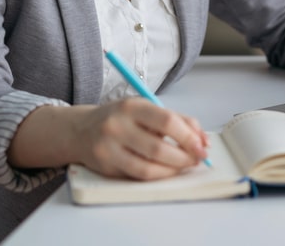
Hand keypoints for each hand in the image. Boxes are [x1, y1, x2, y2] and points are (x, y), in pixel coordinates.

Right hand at [75, 98, 209, 180]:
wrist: (81, 130)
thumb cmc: (122, 118)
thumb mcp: (146, 109)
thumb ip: (178, 120)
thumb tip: (203, 140)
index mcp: (132, 106)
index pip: (167, 121)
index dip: (188, 137)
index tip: (202, 146)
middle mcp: (117, 126)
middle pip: (158, 148)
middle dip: (184, 157)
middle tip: (197, 159)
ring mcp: (108, 148)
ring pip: (148, 167)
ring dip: (173, 170)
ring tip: (184, 166)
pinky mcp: (105, 167)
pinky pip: (137, 176)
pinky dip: (157, 175)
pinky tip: (166, 170)